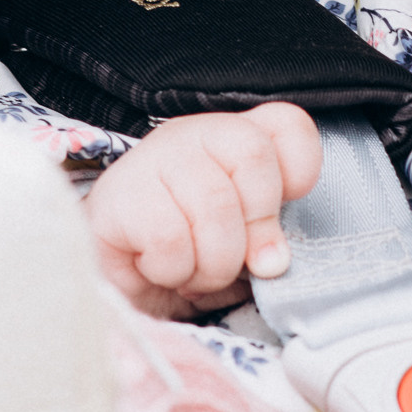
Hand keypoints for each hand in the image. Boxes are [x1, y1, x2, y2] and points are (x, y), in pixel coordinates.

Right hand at [87, 103, 322, 313]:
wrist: (112, 286)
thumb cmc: (186, 260)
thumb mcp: (240, 250)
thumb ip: (267, 244)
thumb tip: (272, 261)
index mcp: (233, 140)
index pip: (287, 125)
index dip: (299, 170)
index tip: (285, 209)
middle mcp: (193, 135)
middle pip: (253, 155)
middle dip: (256, 229)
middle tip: (238, 264)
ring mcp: (152, 158)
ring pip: (213, 204)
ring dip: (213, 263)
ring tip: (195, 274)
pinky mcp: (117, 195)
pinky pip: (169, 237)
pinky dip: (173, 270)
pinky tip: (159, 269)